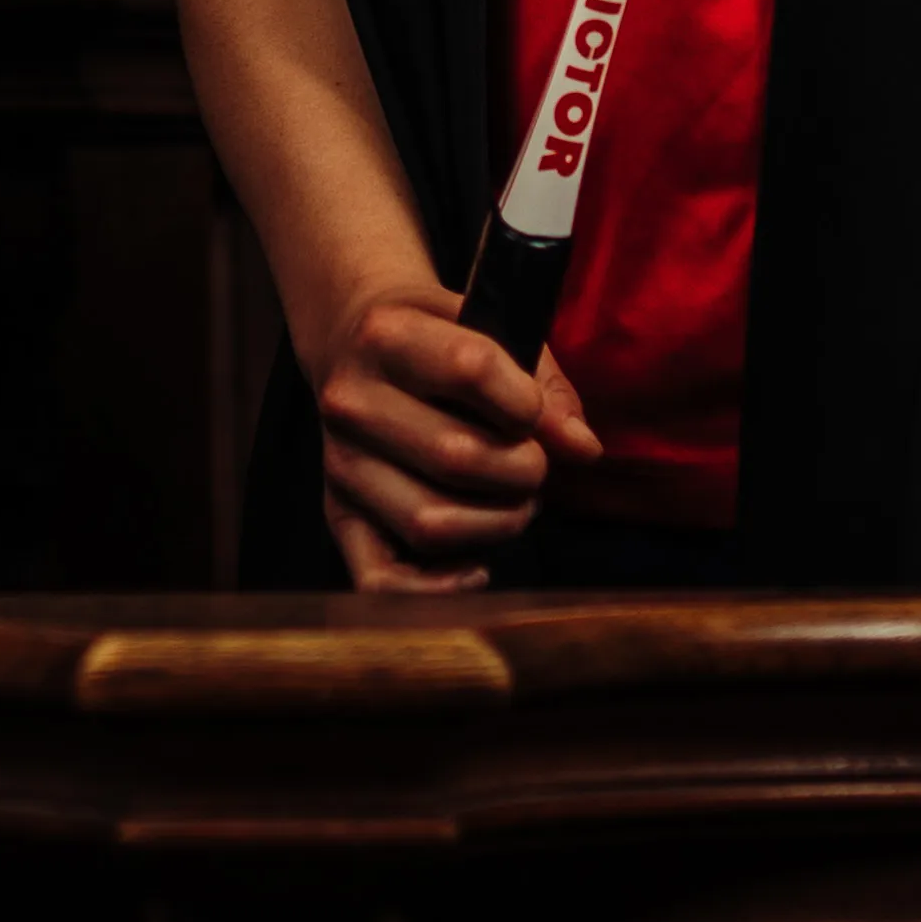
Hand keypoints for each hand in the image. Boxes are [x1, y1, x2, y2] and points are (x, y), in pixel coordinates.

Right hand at [313, 279, 600, 589]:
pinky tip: (476, 569)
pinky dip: (436, 589)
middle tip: (533, 463)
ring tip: (512, 501)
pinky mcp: (338, 513)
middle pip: (456, 456)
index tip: (532, 409)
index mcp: (386, 335)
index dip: (526, 401)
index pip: (472, 370)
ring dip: (497, 523)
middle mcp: (349, 400)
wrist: (353, 343)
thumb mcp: (491, 332)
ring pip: (430, 522)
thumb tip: (582, 450)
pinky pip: (380, 579)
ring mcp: (339, 463)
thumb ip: (544, 389)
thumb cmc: (438, 339)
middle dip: (523, 470)